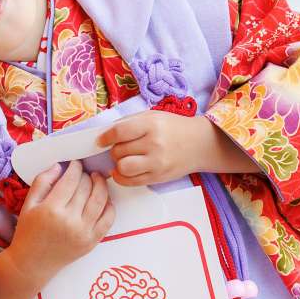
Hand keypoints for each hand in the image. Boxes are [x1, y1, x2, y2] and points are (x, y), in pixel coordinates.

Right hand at [6, 160, 114, 286]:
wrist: (32, 264)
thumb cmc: (28, 232)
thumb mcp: (28, 204)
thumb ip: (42, 181)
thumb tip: (60, 165)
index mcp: (52, 209)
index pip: (71, 180)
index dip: (75, 168)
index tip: (75, 164)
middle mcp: (70, 221)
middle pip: (86, 187)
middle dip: (86, 175)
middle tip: (84, 172)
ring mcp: (83, 232)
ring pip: (100, 199)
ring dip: (101, 185)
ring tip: (97, 179)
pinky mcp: (92, 241)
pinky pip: (108, 218)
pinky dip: (110, 205)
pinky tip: (104, 198)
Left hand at [96, 110, 259, 184]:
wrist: (199, 144)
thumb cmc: (172, 128)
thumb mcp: (152, 116)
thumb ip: (130, 122)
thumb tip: (105, 133)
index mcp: (151, 125)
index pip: (119, 132)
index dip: (105, 137)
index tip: (100, 140)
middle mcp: (154, 144)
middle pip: (119, 151)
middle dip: (114, 150)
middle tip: (119, 148)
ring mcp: (157, 162)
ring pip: (123, 168)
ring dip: (117, 164)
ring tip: (123, 159)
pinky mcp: (158, 177)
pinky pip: (131, 182)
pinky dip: (122, 177)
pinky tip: (124, 171)